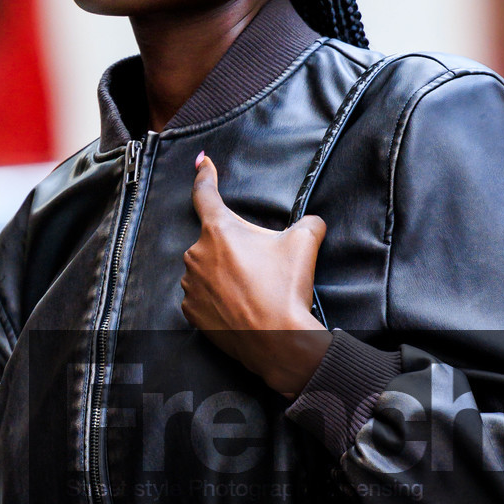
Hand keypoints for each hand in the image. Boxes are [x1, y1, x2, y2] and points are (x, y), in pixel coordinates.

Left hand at [181, 153, 331, 398]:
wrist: (277, 341)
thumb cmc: (286, 290)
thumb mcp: (305, 244)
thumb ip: (308, 223)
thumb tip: (312, 223)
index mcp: (219, 230)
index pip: (205, 194)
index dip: (204, 174)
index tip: (202, 163)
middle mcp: (196, 254)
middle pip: (215, 240)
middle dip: (235, 248)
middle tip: (262, 267)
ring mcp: (190, 284)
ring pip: (208, 269)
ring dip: (225, 274)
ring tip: (254, 291)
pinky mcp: (191, 311)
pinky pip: (203, 295)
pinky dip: (219, 297)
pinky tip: (240, 306)